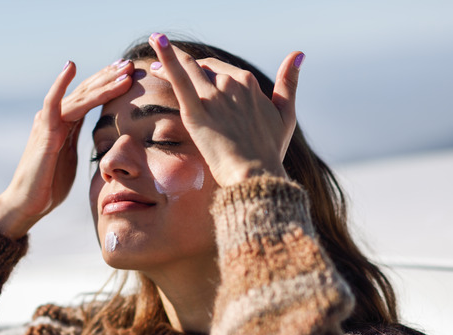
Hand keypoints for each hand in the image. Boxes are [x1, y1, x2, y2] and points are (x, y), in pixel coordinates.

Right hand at [0, 59, 133, 238]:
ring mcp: (48, 122)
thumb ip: (78, 142)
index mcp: (65, 123)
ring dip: (102, 82)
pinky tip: (71, 67)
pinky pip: (53, 103)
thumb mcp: (70, 158)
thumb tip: (97, 140)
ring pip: (79, 96)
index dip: (109, 84)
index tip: (129, 73)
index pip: (90, 97)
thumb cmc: (49, 185)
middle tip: (130, 63)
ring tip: (122, 70)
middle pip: (86, 91)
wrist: (28, 203)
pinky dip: (61, 84)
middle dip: (109, 76)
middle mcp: (56, 117)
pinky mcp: (44, 132)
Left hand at [146, 33, 302, 185]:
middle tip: (162, 67)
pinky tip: (157, 41)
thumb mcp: (286, 114)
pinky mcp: (196, 111)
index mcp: (249, 83)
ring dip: (168, 58)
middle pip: (202, 69)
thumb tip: (298, 54)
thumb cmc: (270, 151)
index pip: (221, 70)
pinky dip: (167, 58)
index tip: (193, 73)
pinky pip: (179, 79)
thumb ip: (289, 83)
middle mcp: (231, 84)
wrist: (255, 175)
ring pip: (188, 69)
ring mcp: (213, 96)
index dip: (205, 70)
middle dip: (185, 66)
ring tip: (153, 57)